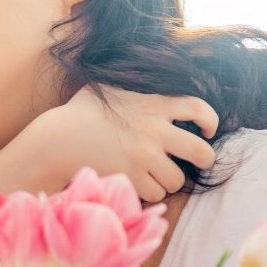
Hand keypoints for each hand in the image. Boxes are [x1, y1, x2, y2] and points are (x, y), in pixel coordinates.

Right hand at [30, 85, 219, 201]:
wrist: (56, 140)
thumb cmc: (78, 113)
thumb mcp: (108, 88)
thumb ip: (133, 87)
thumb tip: (146, 73)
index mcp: (154, 105)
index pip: (199, 108)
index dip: (210, 121)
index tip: (207, 130)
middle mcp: (154, 131)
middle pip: (201, 152)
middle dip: (205, 159)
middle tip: (200, 162)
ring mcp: (144, 157)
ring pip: (177, 179)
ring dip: (170, 179)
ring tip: (158, 176)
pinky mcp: (131, 178)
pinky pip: (155, 193)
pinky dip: (149, 191)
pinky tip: (139, 184)